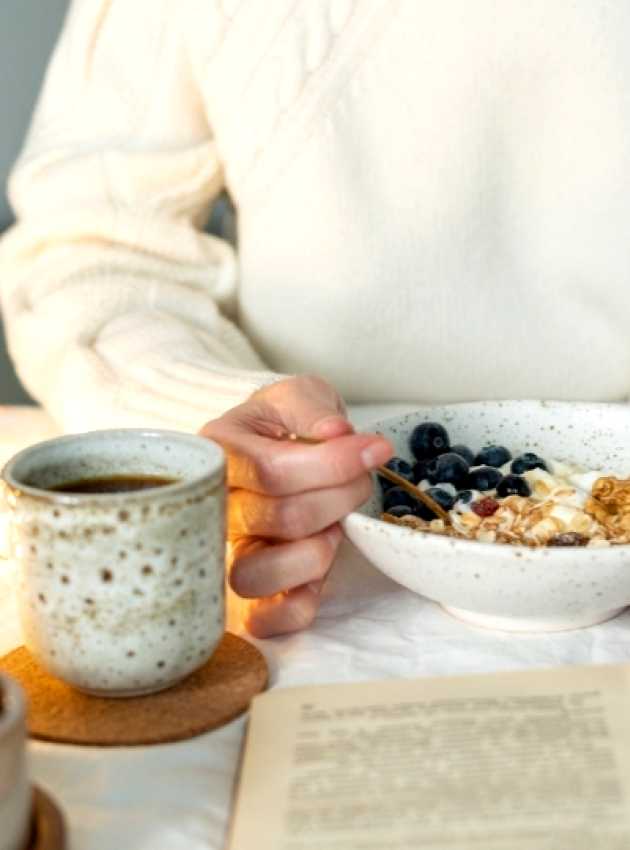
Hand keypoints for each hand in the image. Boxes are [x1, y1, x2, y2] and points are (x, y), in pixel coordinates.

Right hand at [200, 376, 392, 637]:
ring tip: (333, 526)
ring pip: (258, 575)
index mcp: (216, 453)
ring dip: (317, 551)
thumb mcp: (296, 395)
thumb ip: (311, 407)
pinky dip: (301, 601)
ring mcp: (221, 557)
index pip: (271, 471)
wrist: (271, 453)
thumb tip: (335, 433)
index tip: (374, 451)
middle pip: (280, 518)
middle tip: (359, 480)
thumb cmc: (281, 426)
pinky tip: (320, 568)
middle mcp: (210, 509)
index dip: (332, 465)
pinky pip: (265, 620)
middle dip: (339, 497)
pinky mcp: (241, 599)